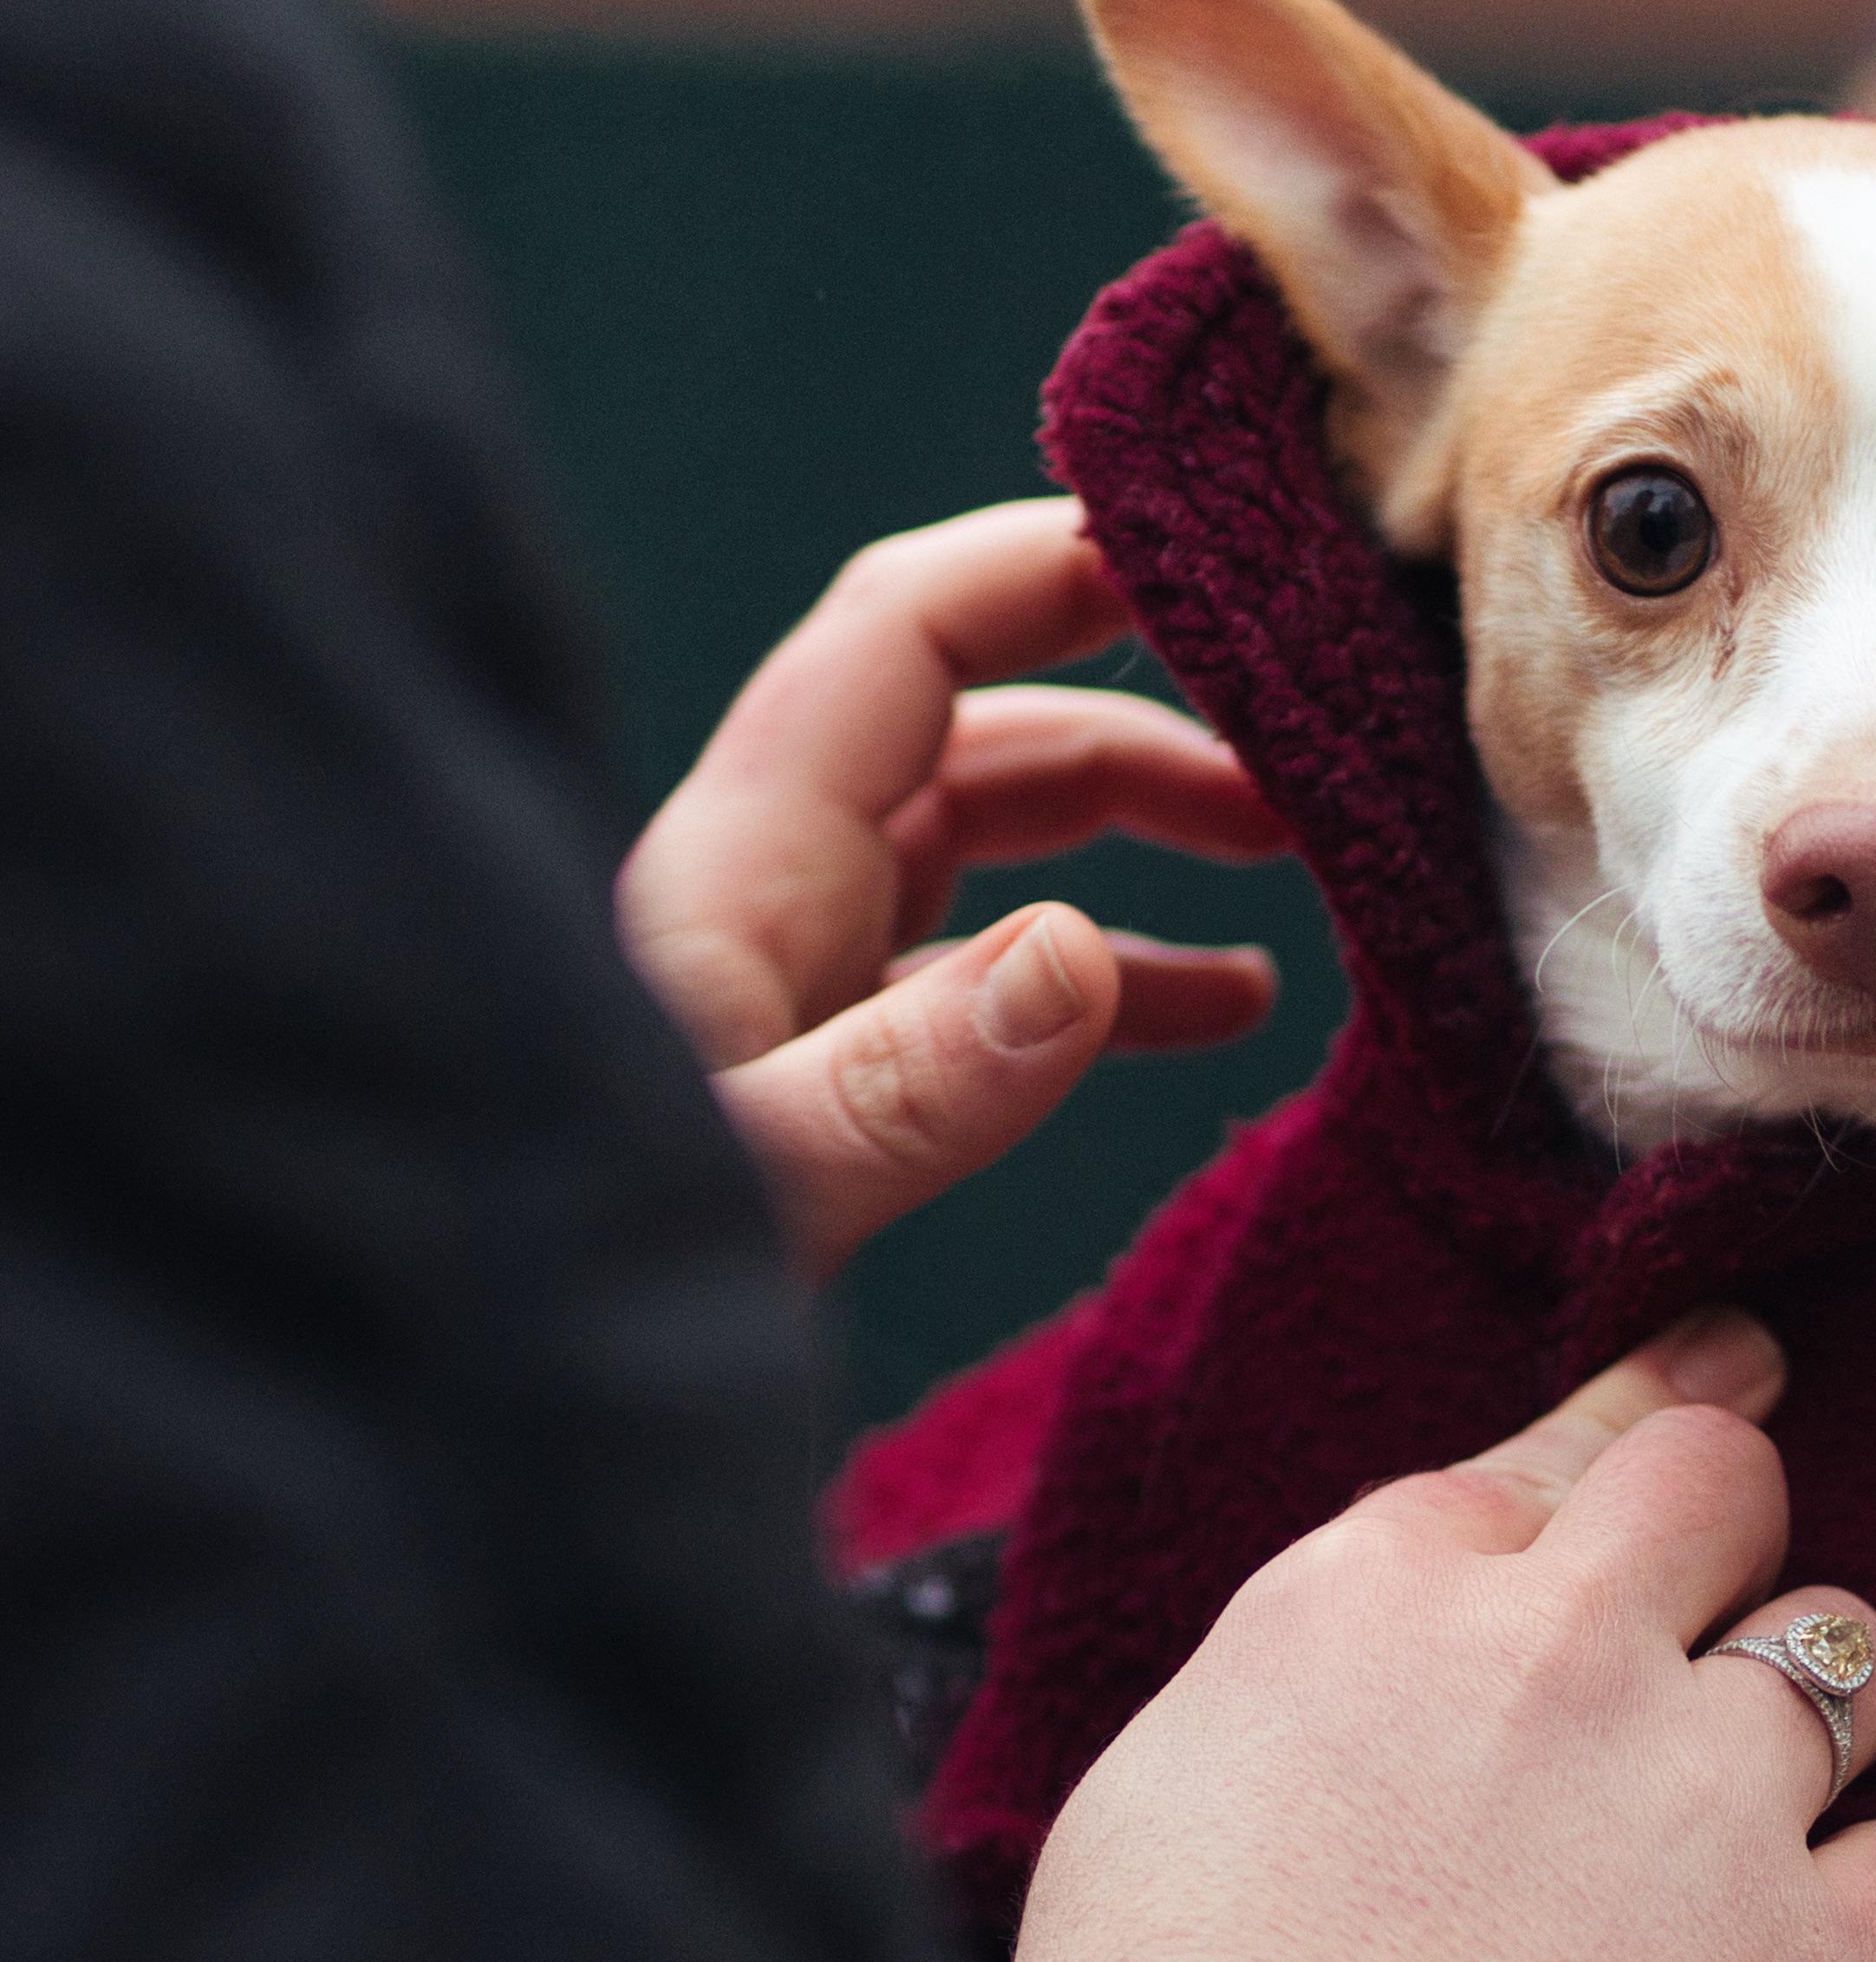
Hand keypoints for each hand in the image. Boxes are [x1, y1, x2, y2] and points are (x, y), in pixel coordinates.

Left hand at [618, 497, 1289, 1281]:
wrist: (489, 1400)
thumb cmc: (570, 1280)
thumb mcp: (752, 1195)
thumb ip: (904, 1086)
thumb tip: (1078, 953)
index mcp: (741, 863)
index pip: (906, 634)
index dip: (1051, 566)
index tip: (1214, 561)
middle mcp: (770, 889)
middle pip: (977, 725)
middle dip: (1143, 716)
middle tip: (1301, 760)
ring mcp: (801, 976)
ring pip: (996, 843)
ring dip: (1143, 831)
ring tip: (1299, 856)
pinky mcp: (829, 1069)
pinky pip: (992, 981)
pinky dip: (1113, 973)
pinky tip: (1228, 1008)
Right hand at [992, 1316, 1875, 1961]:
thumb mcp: (1172, 1782)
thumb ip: (1330, 1671)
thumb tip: (1411, 1659)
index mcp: (1385, 1590)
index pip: (1562, 1450)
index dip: (1641, 1423)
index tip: (1724, 1379)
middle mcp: (1568, 1649)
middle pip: (1727, 1483)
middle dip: (1731, 1526)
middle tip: (1722, 1599)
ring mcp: (1710, 1795)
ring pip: (1849, 1652)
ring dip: (1806, 1720)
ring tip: (1731, 1831)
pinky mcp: (1821, 1958)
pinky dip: (1858, 1911)